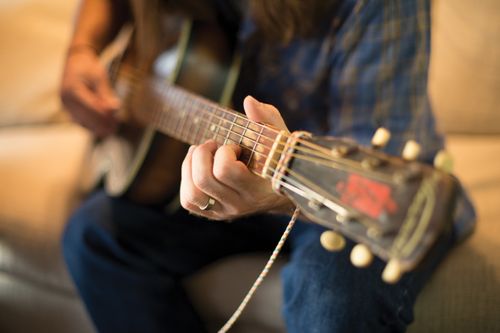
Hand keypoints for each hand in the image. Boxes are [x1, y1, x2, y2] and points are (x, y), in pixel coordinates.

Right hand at [60, 47, 119, 136]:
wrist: (76, 62)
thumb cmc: (89, 68)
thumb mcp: (99, 77)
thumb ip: (106, 94)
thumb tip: (114, 109)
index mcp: (72, 89)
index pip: (90, 107)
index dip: (104, 115)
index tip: (117, 120)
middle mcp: (65, 99)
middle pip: (85, 117)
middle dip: (102, 124)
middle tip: (116, 128)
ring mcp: (65, 106)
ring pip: (82, 122)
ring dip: (97, 128)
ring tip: (112, 130)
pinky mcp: (68, 110)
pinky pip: (80, 122)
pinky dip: (92, 126)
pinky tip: (103, 129)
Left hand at [180, 96, 293, 219]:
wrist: (282, 191)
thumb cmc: (278, 158)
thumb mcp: (278, 138)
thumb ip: (267, 119)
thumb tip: (248, 101)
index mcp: (258, 188)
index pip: (226, 170)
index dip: (225, 151)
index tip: (236, 146)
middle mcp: (239, 204)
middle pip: (203, 180)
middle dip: (203, 154)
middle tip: (215, 145)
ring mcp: (225, 211)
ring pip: (191, 194)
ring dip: (190, 166)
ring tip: (202, 154)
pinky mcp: (213, 213)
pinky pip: (188, 202)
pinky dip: (187, 179)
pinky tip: (197, 165)